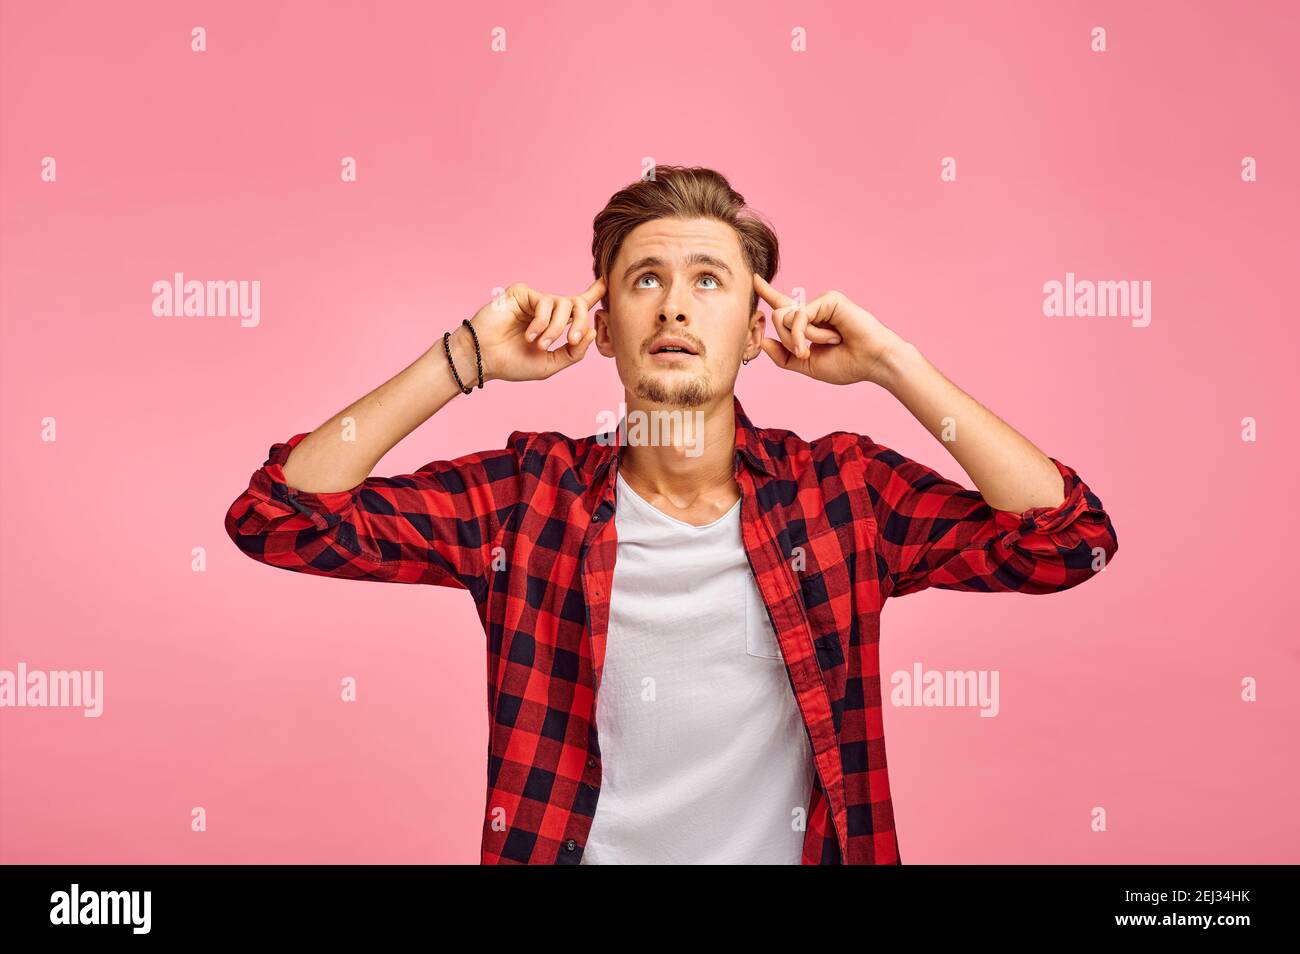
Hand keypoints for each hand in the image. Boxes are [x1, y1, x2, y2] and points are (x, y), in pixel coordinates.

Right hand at [456, 277, 604, 382]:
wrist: (484, 359)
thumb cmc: (513, 363)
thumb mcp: (551, 364)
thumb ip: (574, 352)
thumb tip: (592, 332)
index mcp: (556, 324)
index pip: (579, 305)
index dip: (594, 293)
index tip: (607, 281)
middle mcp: (547, 309)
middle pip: (578, 304)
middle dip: (580, 322)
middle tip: (571, 340)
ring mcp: (535, 300)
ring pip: (564, 304)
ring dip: (557, 329)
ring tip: (540, 344)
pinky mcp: (523, 293)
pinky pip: (546, 303)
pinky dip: (542, 323)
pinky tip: (529, 336)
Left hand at [753, 274, 909, 386]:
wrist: (873, 363)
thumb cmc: (848, 364)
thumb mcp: (808, 365)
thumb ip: (784, 356)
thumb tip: (764, 342)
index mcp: (809, 324)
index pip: (783, 307)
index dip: (768, 293)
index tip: (755, 279)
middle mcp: (813, 310)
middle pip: (778, 318)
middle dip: (789, 341)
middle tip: (807, 353)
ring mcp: (820, 303)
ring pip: (786, 318)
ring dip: (802, 339)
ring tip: (830, 343)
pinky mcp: (828, 299)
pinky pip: (800, 317)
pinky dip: (809, 334)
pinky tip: (831, 338)